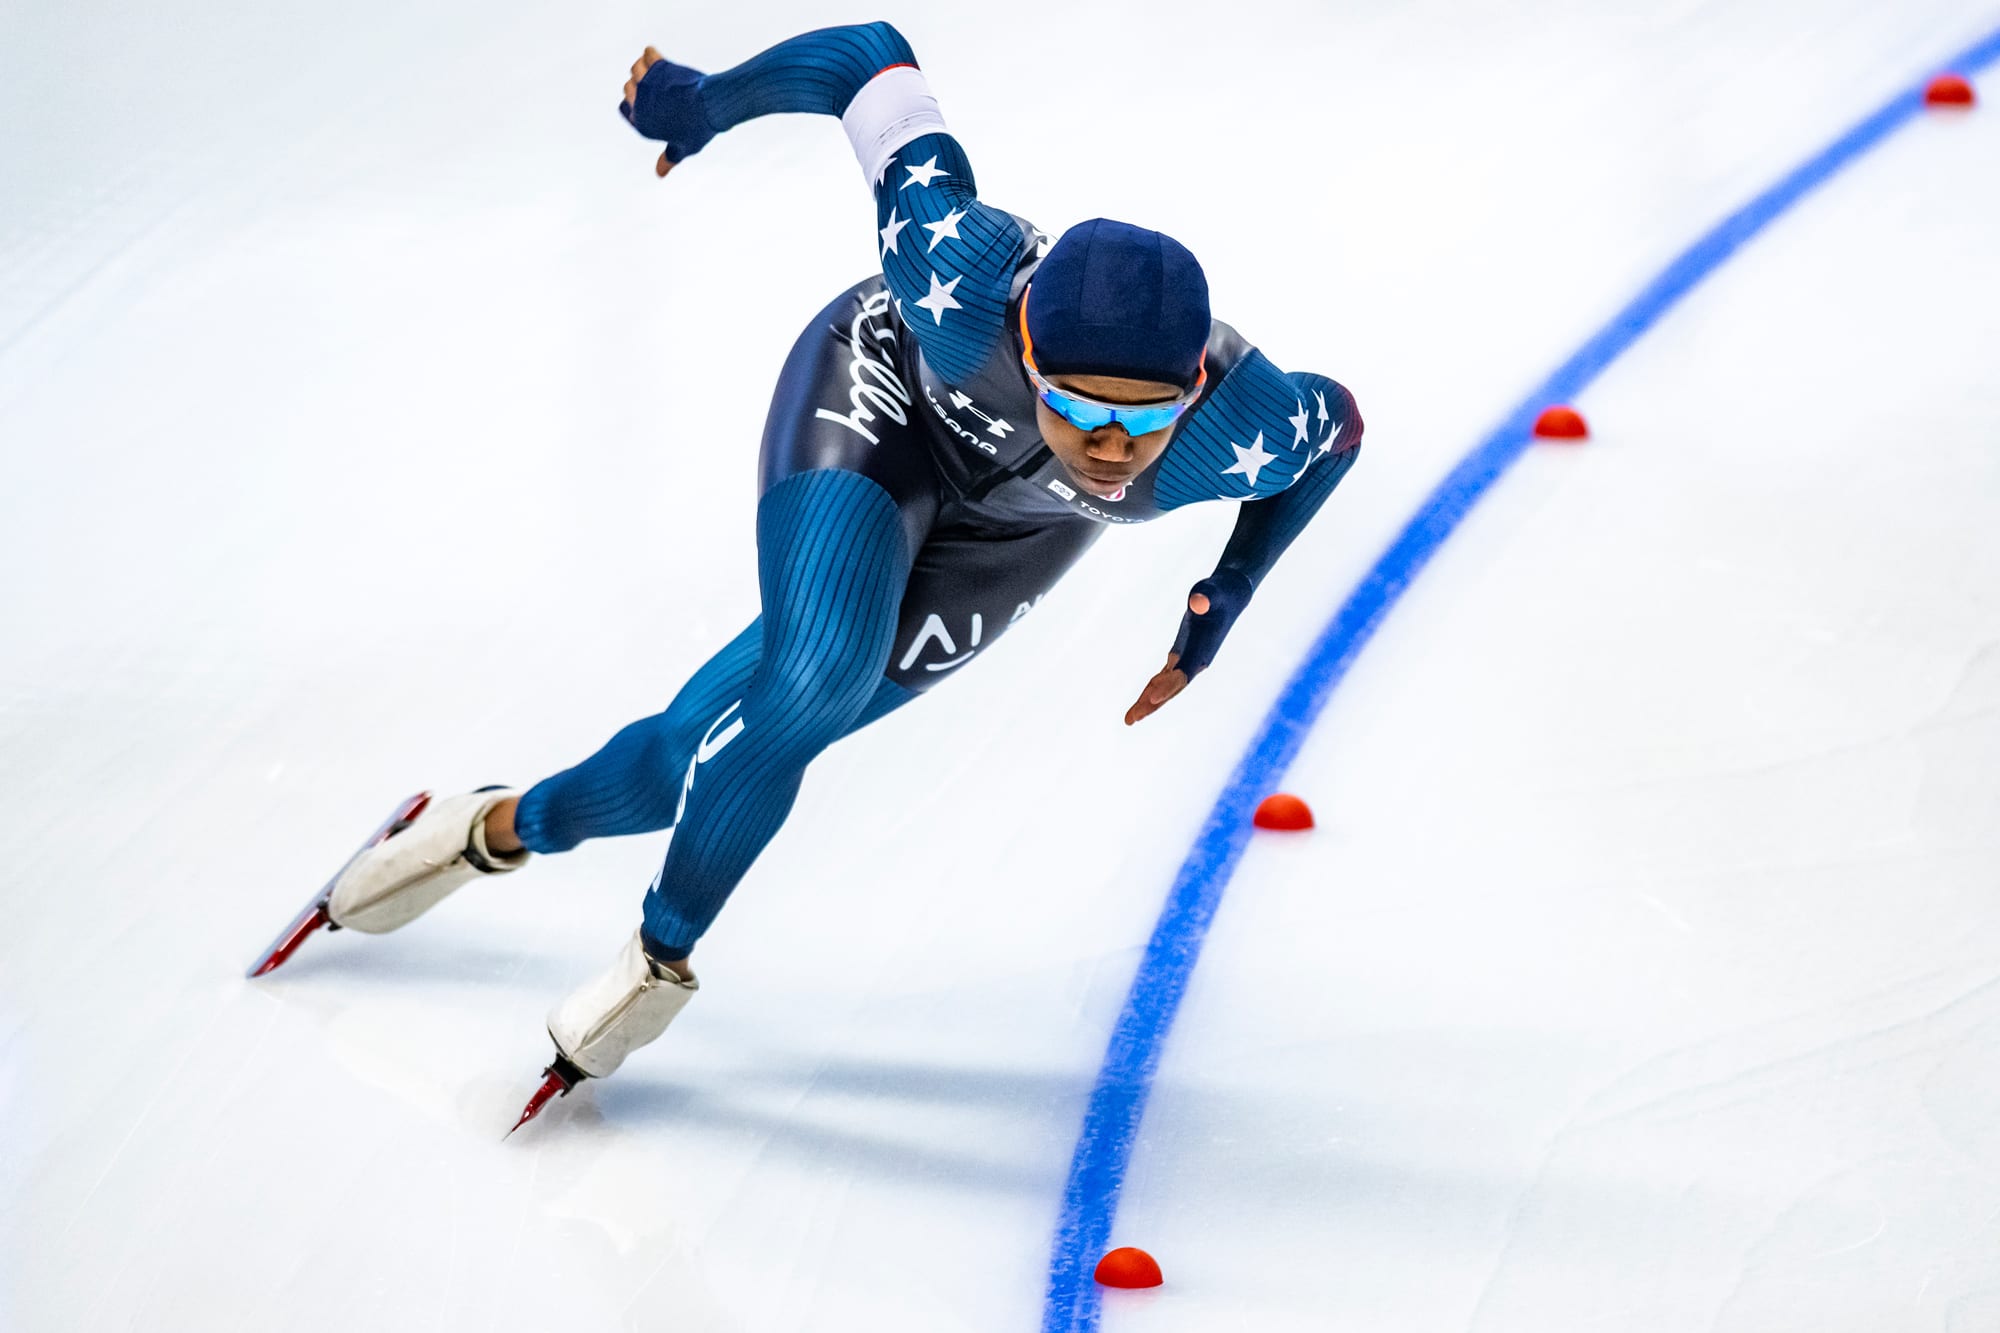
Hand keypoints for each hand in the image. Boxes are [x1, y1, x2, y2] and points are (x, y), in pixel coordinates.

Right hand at [618, 47, 714, 175]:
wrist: (713, 106)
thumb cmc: (699, 130)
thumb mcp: (684, 148)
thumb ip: (669, 158)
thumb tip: (659, 174)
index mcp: (642, 123)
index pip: (625, 108)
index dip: (635, 102)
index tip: (651, 100)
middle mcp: (639, 103)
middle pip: (628, 87)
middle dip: (640, 84)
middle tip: (660, 87)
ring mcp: (648, 84)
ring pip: (635, 68)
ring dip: (645, 68)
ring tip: (661, 73)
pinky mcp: (659, 68)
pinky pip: (648, 54)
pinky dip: (652, 53)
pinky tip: (660, 58)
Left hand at [1123, 592, 1209, 725]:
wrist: (1229, 597)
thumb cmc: (1219, 592)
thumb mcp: (1211, 590)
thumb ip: (1205, 596)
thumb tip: (1198, 601)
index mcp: (1202, 650)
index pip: (1183, 673)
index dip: (1168, 686)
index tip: (1151, 698)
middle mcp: (1196, 662)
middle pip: (1172, 688)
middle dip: (1152, 704)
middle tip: (1130, 719)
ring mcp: (1189, 661)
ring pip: (1166, 687)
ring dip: (1149, 702)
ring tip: (1129, 719)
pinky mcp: (1182, 656)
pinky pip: (1165, 678)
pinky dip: (1153, 689)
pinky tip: (1141, 700)